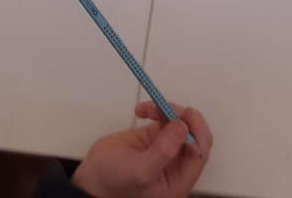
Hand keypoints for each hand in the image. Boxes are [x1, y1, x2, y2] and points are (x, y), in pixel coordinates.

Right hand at [70, 100, 212, 197]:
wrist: (92, 177)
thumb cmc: (113, 183)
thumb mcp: (140, 172)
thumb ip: (164, 151)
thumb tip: (184, 127)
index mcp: (179, 180)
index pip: (199, 154)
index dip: (196, 133)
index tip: (185, 117)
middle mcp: (176, 165)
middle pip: (193, 135)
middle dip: (183, 118)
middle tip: (169, 109)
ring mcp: (166, 149)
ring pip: (180, 123)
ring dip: (168, 110)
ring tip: (149, 109)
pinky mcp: (156, 136)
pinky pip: (166, 117)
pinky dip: (157, 109)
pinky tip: (143, 110)